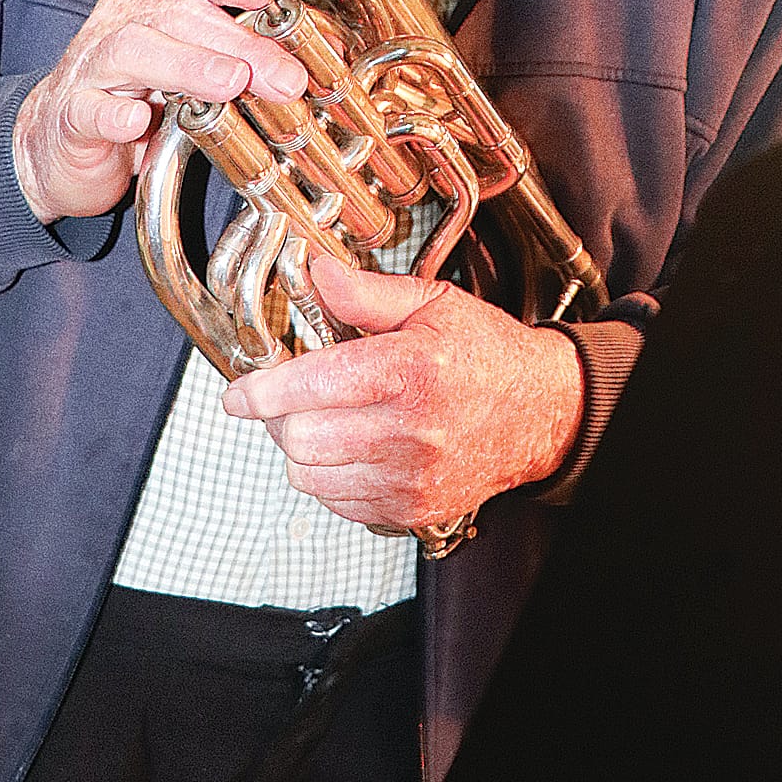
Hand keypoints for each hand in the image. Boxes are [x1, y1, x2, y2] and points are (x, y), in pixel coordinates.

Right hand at [12, 0, 307, 222]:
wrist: (57, 143)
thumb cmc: (132, 96)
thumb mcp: (186, 67)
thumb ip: (233, 56)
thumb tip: (297, 65)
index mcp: (148, 2)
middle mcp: (119, 24)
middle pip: (176, 15)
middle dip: (236, 42)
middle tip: (281, 73)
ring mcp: (90, 69)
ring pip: (133, 50)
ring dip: (187, 64)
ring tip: (230, 83)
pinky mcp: (70, 117)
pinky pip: (89, 109)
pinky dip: (113, 114)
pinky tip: (137, 122)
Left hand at [221, 255, 584, 534]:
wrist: (542, 412)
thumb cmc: (486, 355)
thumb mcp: (432, 303)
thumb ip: (365, 292)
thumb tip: (315, 273)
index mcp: (411, 370)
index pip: (314, 385)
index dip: (263, 389)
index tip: (239, 392)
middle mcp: (411, 430)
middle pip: (301, 439)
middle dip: (281, 417)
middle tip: (289, 398)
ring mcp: (411, 477)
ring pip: (311, 477)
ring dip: (302, 450)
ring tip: (324, 421)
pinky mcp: (412, 509)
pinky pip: (338, 503)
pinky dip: (330, 478)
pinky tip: (351, 448)